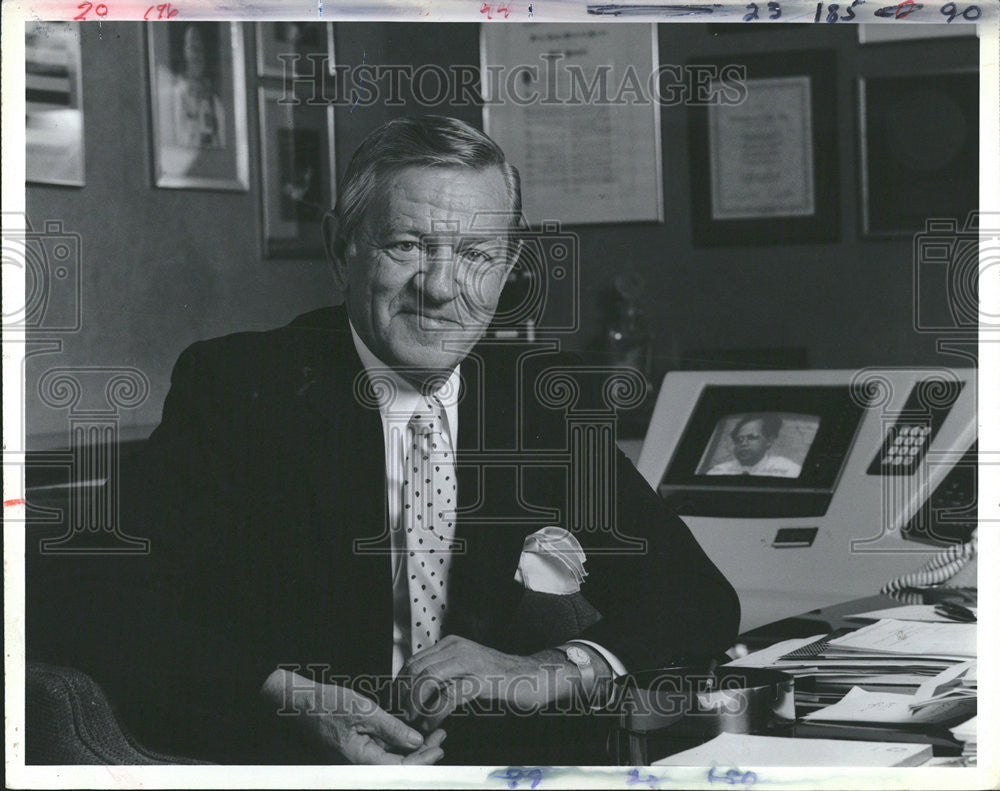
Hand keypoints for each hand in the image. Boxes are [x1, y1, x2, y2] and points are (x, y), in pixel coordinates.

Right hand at [260, 669, 445, 763]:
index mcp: (359, 760)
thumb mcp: (363, 710)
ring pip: (391, 758)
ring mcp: (357, 756)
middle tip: (441, 736)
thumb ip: (392, 728)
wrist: (297, 701)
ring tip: (431, 732)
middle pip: (398, 766)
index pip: (400, 767)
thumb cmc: (323, 705)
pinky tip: (410, 730)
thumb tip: (416, 741)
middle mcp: (358, 764)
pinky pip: (381, 750)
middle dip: (423, 753)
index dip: (423, 759)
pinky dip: (397, 741)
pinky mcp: (355, 748)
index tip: (439, 745)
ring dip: (412, 747)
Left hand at [397, 635, 556, 730]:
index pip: (414, 661)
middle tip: (404, 717)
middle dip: (404, 696)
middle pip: (416, 670)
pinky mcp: (481, 680)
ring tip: (416, 720)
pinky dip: (435, 713)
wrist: (535, 677)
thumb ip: (446, 673)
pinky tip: (433, 723)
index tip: (397, 705)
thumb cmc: (501, 679)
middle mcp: (457, 648)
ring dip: (417, 704)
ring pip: (428, 679)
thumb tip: (417, 690)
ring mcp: (469, 663)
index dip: (400, 685)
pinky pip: (448, 696)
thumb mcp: (467, 669)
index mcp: (451, 644)